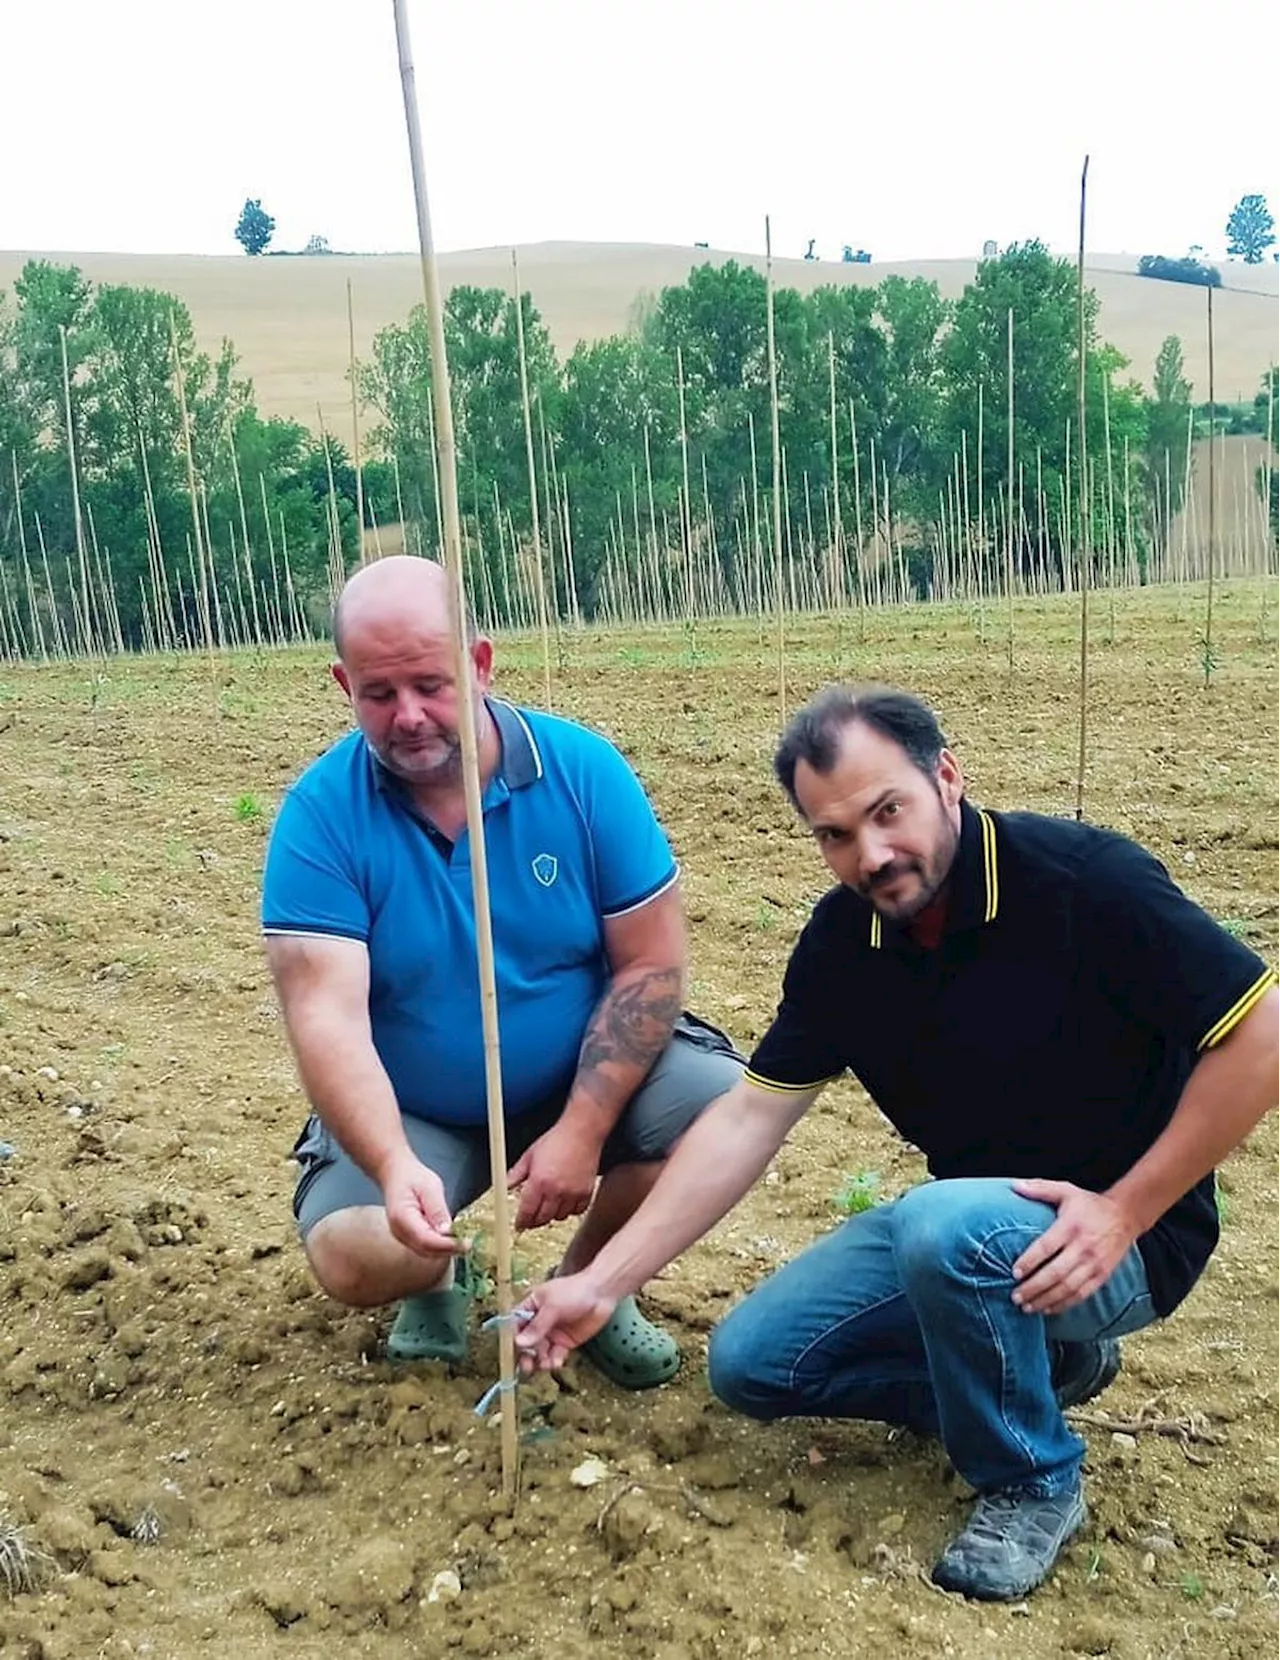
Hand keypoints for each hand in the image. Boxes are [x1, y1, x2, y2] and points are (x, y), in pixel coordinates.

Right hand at [380, 1153, 468, 1258]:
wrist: (395, 1174)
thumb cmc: (412, 1177)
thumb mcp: (430, 1187)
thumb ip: (438, 1209)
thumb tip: (447, 1231)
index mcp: (402, 1218)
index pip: (426, 1240)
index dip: (447, 1245)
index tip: (466, 1243)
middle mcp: (399, 1232)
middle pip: (426, 1250)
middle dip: (449, 1249)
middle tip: (469, 1243)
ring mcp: (402, 1236)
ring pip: (426, 1252)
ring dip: (445, 1250)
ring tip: (463, 1241)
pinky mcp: (408, 1237)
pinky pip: (424, 1247)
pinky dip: (439, 1246)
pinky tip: (451, 1238)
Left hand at [507, 1122, 601, 1230]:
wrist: (582, 1132)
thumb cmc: (557, 1140)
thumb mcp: (530, 1155)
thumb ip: (516, 1173)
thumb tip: (504, 1186)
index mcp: (539, 1181)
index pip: (527, 1212)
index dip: (521, 1221)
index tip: (519, 1224)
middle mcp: (556, 1191)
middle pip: (542, 1219)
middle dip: (534, 1221)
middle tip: (531, 1217)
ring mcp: (572, 1193)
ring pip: (559, 1217)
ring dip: (552, 1215)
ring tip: (548, 1205)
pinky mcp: (586, 1192)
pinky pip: (577, 1211)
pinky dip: (570, 1210)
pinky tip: (565, 1202)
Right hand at [513, 1271, 617, 1371]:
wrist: (602, 1293)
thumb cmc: (575, 1291)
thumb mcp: (552, 1306)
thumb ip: (537, 1326)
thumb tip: (519, 1343)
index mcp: (532, 1307)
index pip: (516, 1324)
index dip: (512, 1338)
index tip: (512, 1350)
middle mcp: (540, 1322)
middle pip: (526, 1342)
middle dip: (525, 1355)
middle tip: (526, 1366)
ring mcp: (552, 1333)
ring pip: (540, 1352)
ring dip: (540, 1360)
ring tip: (545, 1364)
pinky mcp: (565, 1343)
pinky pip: (555, 1355)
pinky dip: (554, 1361)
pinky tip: (557, 1362)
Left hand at [1011, 1179, 1138, 1315]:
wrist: (1125, 1216)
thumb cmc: (1090, 1204)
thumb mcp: (1066, 1191)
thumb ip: (1040, 1188)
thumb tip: (1014, 1186)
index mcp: (1071, 1226)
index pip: (1046, 1247)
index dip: (1030, 1261)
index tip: (1014, 1272)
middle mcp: (1083, 1247)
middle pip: (1055, 1272)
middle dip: (1034, 1287)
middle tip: (1015, 1296)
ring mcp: (1094, 1264)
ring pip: (1068, 1288)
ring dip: (1046, 1300)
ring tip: (1027, 1307)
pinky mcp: (1102, 1276)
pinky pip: (1082, 1294)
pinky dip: (1064, 1304)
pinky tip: (1048, 1309)